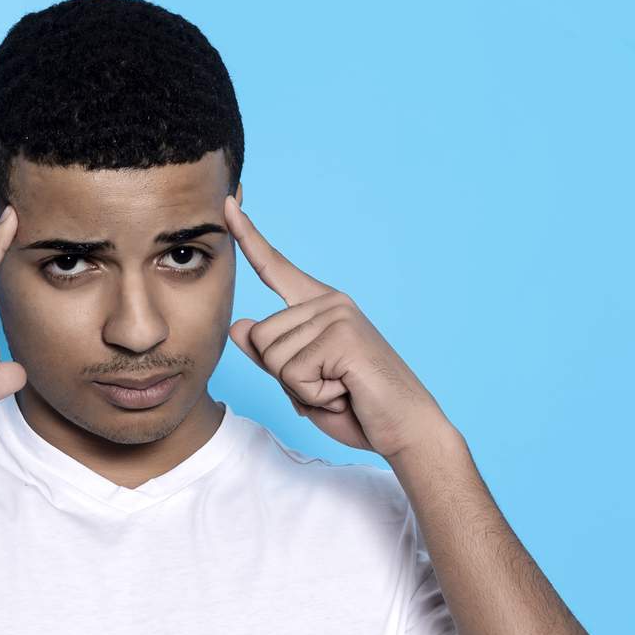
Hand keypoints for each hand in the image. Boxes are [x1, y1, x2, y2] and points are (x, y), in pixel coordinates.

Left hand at [223, 196, 447, 457]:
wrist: (405, 429)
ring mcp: (337, 315)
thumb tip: (239, 326)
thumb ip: (270, 355)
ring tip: (339, 388)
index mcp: (320, 306)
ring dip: (301, 388)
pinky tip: (344, 392)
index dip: (248, 238)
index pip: (275, 268)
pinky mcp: (342, 336)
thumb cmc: (356, 407)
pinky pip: (293, 373)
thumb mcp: (301, 381)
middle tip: (329, 385)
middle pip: (260, 338)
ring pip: (273, 357)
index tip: (228, 205)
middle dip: (285, 377)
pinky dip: (314, 395)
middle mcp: (329, 303)